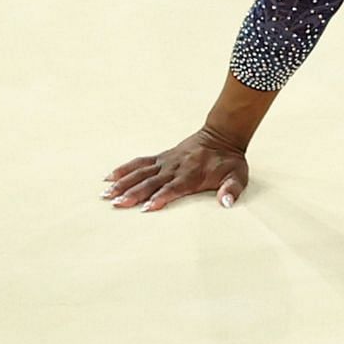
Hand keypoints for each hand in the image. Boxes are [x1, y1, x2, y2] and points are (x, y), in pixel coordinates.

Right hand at [102, 127, 249, 211]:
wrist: (222, 135)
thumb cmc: (229, 160)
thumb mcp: (237, 175)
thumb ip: (232, 189)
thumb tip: (226, 203)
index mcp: (191, 175)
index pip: (173, 189)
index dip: (160, 198)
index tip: (145, 208)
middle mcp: (175, 168)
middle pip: (151, 182)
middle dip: (134, 194)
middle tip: (117, 204)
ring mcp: (166, 162)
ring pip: (141, 172)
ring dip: (123, 183)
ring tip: (106, 194)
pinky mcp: (161, 157)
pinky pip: (140, 162)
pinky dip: (124, 169)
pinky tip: (109, 177)